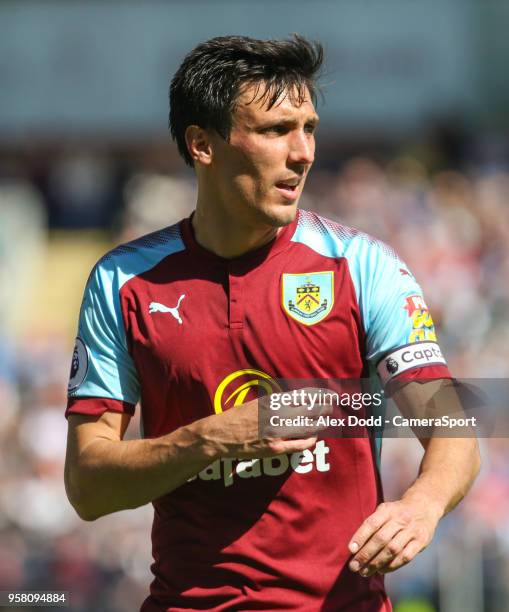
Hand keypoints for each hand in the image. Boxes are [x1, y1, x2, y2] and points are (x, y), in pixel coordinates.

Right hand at [198, 387, 332, 459]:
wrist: (221, 435)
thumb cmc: (239, 417)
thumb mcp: (258, 403)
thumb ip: (277, 401)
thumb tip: (298, 399)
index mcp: (273, 401)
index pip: (304, 395)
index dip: (320, 395)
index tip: (331, 394)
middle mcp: (276, 414)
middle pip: (311, 410)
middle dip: (325, 408)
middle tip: (332, 407)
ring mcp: (276, 432)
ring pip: (308, 427)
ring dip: (320, 424)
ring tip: (325, 421)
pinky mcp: (275, 448)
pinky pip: (299, 445)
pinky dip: (309, 441)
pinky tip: (313, 438)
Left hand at [347, 497, 441, 576]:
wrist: (423, 506)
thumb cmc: (396, 512)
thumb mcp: (385, 511)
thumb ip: (372, 524)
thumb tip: (355, 547)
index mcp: (387, 510)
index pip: (372, 523)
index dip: (360, 536)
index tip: (350, 550)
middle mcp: (400, 519)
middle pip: (381, 539)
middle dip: (366, 554)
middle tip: (354, 566)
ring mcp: (411, 531)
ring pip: (392, 550)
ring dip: (377, 563)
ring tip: (365, 571)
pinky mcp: (421, 542)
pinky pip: (405, 557)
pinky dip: (392, 565)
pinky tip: (381, 570)